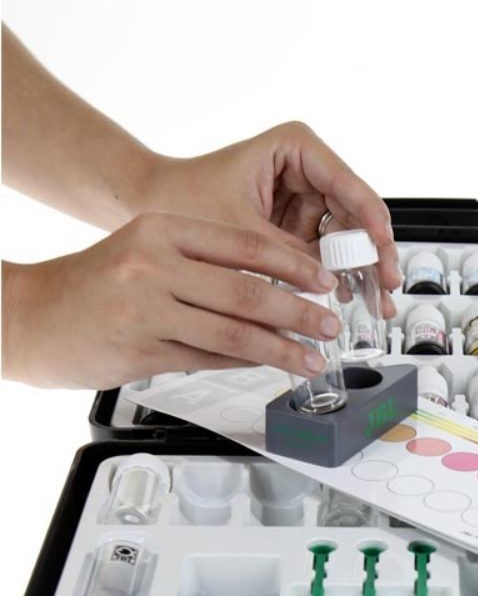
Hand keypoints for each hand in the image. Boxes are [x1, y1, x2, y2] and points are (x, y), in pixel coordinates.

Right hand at [2, 212, 343, 388]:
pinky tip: (270, 365)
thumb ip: (205, 266)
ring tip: (312, 358)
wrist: (30, 314)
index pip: (245, 245)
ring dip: (281, 349)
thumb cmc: (96, 284)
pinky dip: (246, 363)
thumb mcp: (147, 253)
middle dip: (299, 312)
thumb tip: (273, 291)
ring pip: (233, 332)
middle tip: (330, 324)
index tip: (325, 281)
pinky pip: (209, 358)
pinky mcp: (142, 350)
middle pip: (246, 291)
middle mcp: (154, 264)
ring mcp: (146, 309)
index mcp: (162, 230)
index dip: (294, 266)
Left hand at [135, 121, 400, 309]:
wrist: (144, 207)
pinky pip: (328, 254)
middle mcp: (307, 171)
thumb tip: (327, 287)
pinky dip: (339, 278)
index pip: (348, 186)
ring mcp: (304, 201)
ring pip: (348, 238)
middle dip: (373, 255)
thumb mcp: (239, 232)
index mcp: (297, 148)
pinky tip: (353, 299)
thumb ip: (288, 257)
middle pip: (357, 215)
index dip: (372, 224)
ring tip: (375, 302)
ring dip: (363, 272)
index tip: (382, 253)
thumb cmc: (179, 198)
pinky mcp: (297, 228)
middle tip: (385, 287)